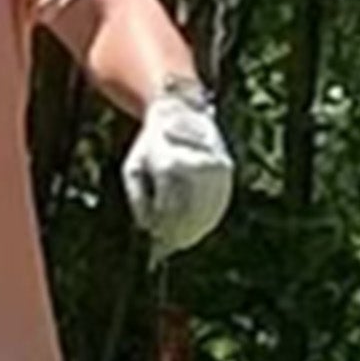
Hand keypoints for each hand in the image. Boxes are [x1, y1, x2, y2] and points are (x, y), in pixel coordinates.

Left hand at [122, 82, 234, 255]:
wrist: (180, 112)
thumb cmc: (150, 144)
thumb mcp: (133, 168)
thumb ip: (138, 199)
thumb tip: (147, 229)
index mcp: (170, 163)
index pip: (168, 208)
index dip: (161, 228)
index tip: (154, 242)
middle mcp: (198, 165)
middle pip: (189, 213)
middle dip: (177, 234)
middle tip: (166, 249)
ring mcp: (216, 168)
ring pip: (207, 210)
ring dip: (193, 230)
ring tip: (180, 243)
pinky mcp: (226, 171)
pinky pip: (219, 202)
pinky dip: (208, 220)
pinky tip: (197, 230)